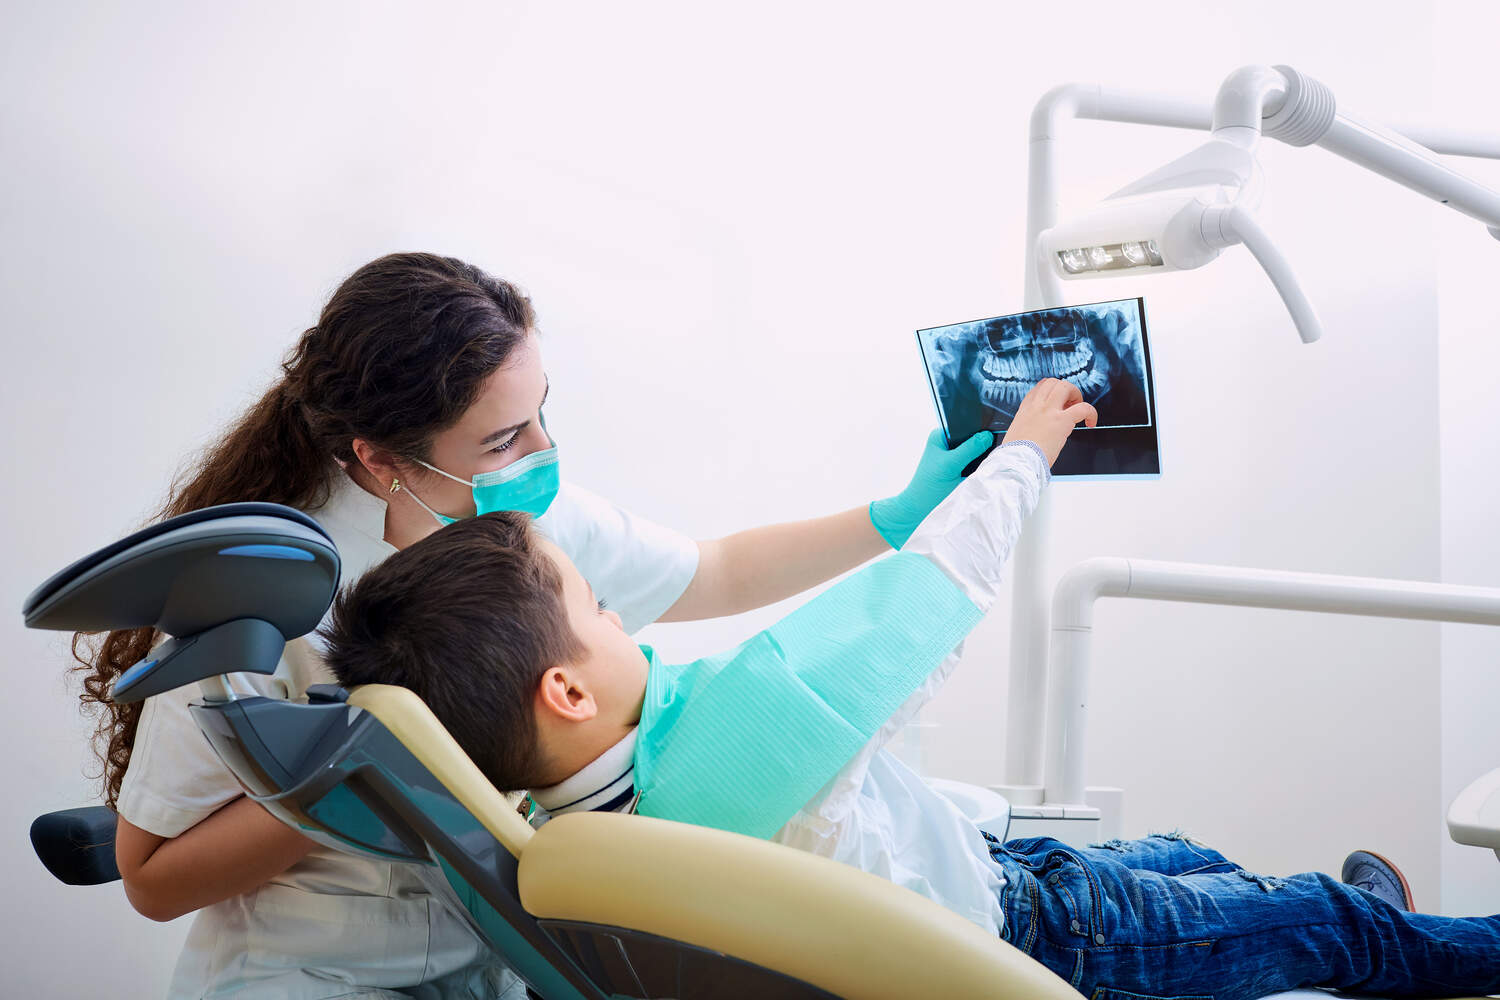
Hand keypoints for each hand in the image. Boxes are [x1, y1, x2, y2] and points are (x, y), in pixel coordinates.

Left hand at [869, 428, 993, 548]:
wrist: (920, 511)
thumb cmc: (929, 487)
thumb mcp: (950, 465)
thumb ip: (969, 449)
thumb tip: (988, 436)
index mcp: (941, 436)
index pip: (964, 422)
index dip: (978, 423)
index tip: (996, 423)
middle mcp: (949, 444)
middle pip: (972, 436)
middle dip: (983, 439)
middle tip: (1001, 439)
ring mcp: (956, 457)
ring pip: (977, 449)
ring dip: (985, 453)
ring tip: (999, 452)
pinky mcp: (963, 470)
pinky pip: (977, 462)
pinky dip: (983, 465)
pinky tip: (993, 464)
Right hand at [1001, 378, 1097, 466]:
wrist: (1017, 461)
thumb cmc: (1015, 455)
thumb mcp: (1014, 435)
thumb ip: (1026, 430)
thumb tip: (1031, 437)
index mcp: (1025, 410)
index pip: (1038, 389)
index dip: (1050, 392)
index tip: (1057, 401)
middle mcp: (1036, 406)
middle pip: (1052, 382)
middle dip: (1064, 390)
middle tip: (1069, 405)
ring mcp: (1049, 411)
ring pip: (1066, 387)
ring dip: (1076, 395)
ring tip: (1079, 410)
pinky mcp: (1062, 421)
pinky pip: (1083, 408)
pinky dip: (1091, 413)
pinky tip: (1090, 422)